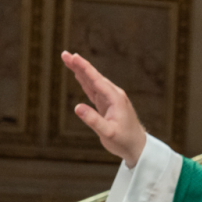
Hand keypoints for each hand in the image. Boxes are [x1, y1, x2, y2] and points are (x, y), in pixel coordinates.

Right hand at [61, 51, 146, 166]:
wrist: (137, 147)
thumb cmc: (124, 141)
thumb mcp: (108, 133)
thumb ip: (93, 120)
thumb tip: (77, 107)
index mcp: (115, 99)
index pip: (96, 80)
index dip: (84, 68)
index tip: (73, 57)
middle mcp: (114, 95)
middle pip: (94, 77)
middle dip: (79, 65)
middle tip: (65, 54)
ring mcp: (111, 99)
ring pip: (93, 82)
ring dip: (81, 71)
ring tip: (68, 59)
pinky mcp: (107, 105)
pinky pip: (94, 90)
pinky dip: (85, 81)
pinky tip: (78, 74)